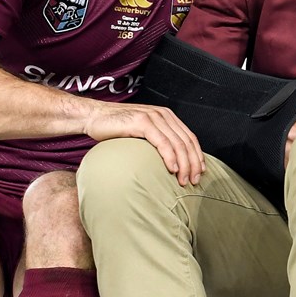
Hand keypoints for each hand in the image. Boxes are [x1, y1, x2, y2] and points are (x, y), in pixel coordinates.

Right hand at [83, 101, 205, 185]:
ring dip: (183, 164)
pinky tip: (172, 169)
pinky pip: (162, 142)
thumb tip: (173, 163)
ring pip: (177, 143)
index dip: (197, 156)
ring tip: (183, 180)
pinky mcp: (142, 122)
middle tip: (194, 181)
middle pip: (186, 142)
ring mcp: (153, 117)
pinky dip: (170, 157)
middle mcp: (164, 115)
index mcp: (167, 116)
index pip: (190, 137)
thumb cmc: (117, 129)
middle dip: (193, 164)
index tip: (200, 173)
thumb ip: (158, 141)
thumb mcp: (143, 134)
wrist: (94, 117)